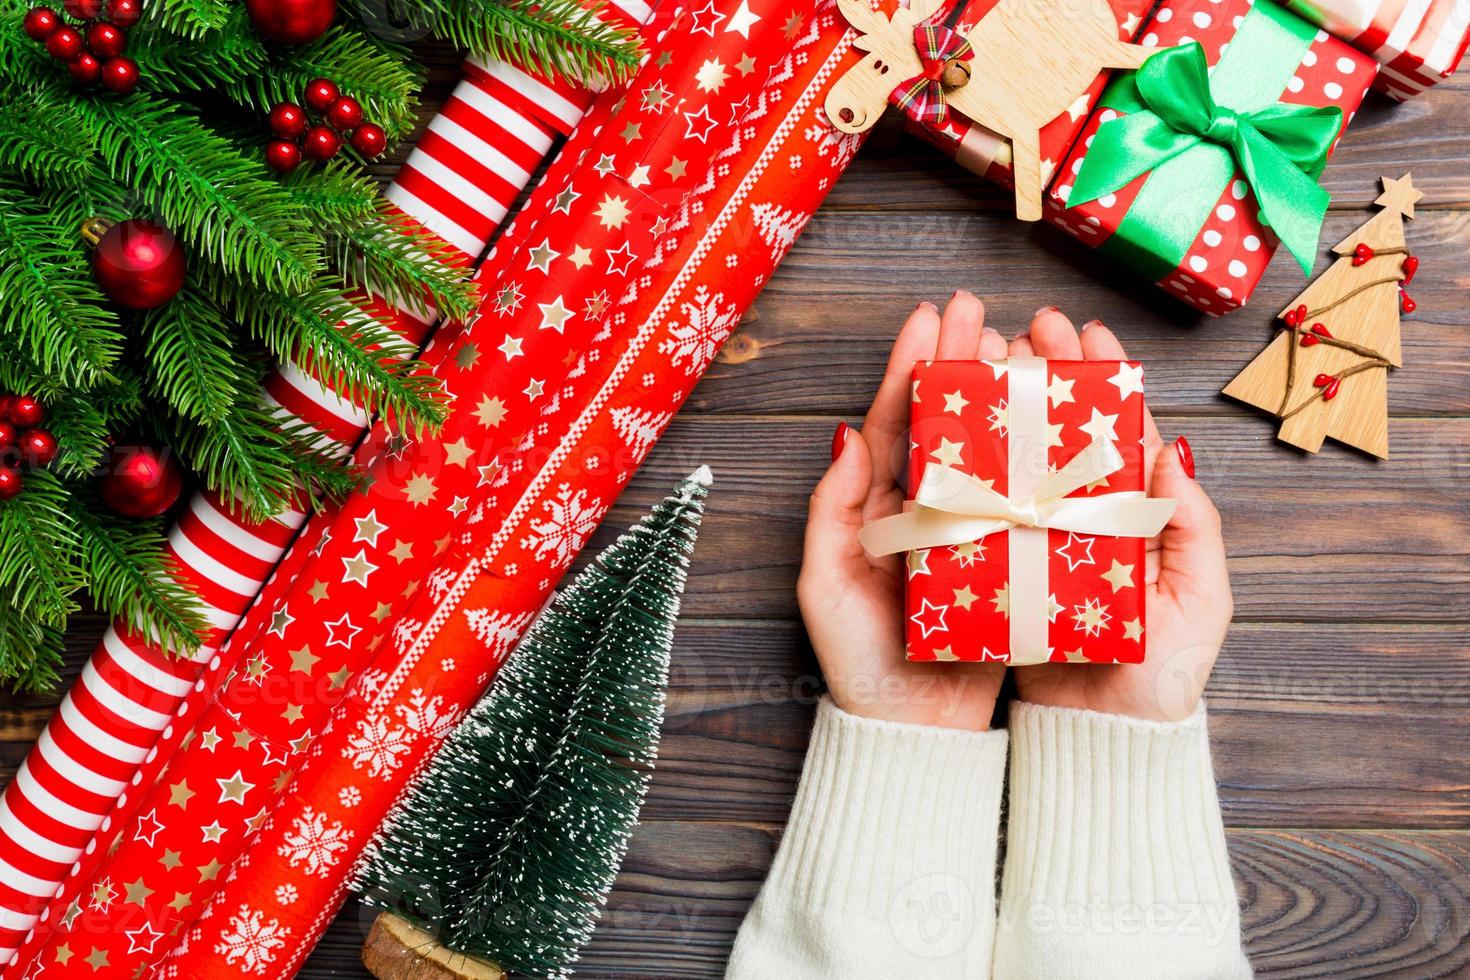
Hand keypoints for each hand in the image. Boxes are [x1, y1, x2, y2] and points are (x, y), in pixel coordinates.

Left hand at [798, 292, 1005, 729]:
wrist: (913, 733)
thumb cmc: (857, 662)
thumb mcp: (825, 584)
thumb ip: (832, 510)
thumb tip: (847, 434)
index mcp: (878, 508)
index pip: (895, 421)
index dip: (912, 366)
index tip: (933, 316)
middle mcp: (923, 511)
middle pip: (945, 421)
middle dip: (960, 362)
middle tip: (982, 311)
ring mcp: (966, 532)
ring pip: (988, 450)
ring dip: (1003, 397)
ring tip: (1023, 347)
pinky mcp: (1003, 561)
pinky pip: (1022, 498)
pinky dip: (1039, 459)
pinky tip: (1058, 424)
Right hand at [1008, 309, 1232, 721]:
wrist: (1098, 745)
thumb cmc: (1161, 680)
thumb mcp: (1198, 601)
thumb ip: (1192, 526)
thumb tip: (1168, 450)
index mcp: (1136, 518)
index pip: (1117, 431)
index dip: (1101, 376)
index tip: (1080, 329)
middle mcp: (1082, 522)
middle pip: (1060, 431)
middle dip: (1042, 372)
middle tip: (1021, 328)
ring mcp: (1038, 544)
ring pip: (1016, 460)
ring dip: (999, 405)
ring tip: (982, 357)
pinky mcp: (999, 572)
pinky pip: (983, 510)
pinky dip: (968, 467)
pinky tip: (953, 430)